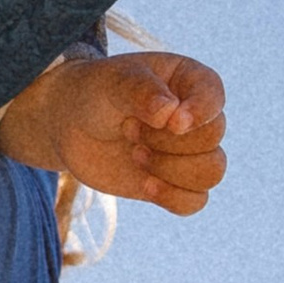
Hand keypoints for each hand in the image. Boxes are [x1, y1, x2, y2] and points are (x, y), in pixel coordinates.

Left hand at [0, 51, 227, 215]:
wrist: (69, 125)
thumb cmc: (94, 93)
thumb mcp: (111, 81)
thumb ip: (141, 90)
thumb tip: (171, 114)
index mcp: (188, 81)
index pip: (214, 95)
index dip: (200, 113)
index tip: (170, 122)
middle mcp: (195, 117)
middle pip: (212, 138)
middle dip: (167, 140)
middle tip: (128, 128)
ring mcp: (188, 152)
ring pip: (211, 172)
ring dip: (170, 169)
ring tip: (134, 153)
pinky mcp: (175, 182)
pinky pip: (196, 201)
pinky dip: (173, 197)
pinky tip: (144, 184)